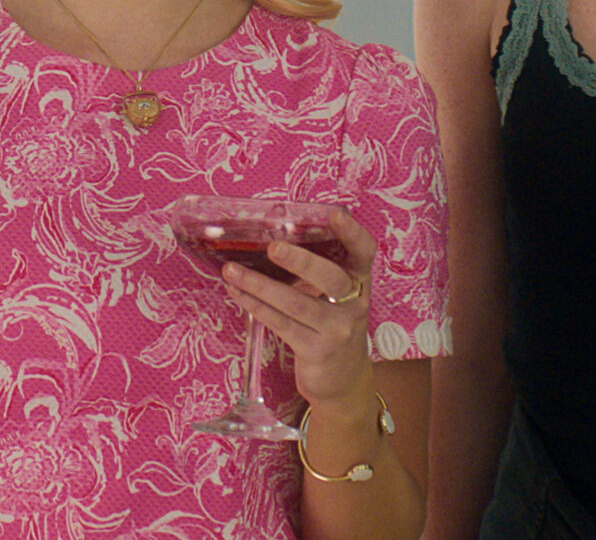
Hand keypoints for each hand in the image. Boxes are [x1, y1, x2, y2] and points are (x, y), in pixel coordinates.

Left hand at [222, 204, 374, 409]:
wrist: (343, 382)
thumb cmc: (332, 327)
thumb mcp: (336, 299)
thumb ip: (318, 272)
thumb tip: (273, 238)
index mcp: (360, 283)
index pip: (364, 252)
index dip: (351, 232)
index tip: (333, 213)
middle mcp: (354, 305)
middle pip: (331, 278)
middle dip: (301, 261)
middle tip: (273, 247)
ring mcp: (337, 330)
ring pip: (296, 304)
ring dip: (259, 285)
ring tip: (232, 271)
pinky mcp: (316, 350)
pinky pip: (281, 323)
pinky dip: (255, 306)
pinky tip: (237, 293)